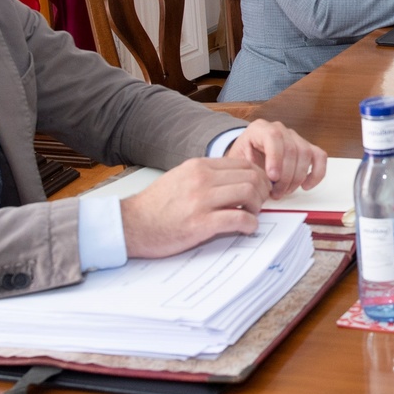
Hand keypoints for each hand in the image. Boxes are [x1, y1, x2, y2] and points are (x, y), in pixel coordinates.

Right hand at [119, 156, 271, 257]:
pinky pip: (239, 219)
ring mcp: (201, 201)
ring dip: (257, 207)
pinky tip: (247, 229)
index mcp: (198, 166)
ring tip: (252, 215)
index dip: (258, 177)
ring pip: (249, 193)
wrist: (130, 225)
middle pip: (251, 177)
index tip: (258, 189)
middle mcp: (201, 179)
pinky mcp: (201, 223)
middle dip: (262, 191)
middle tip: (259, 204)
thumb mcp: (180, 178)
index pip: (243, 164)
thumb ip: (205, 176)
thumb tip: (233, 181)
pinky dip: (250, 225)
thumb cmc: (154, 206)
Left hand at [226, 119, 327, 198]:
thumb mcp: (237, 162)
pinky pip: (319, 157)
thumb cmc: (243, 159)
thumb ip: (247, 168)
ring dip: (297, 178)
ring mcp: (295, 137)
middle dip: (286, 176)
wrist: (248, 156)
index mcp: (260, 129)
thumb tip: (259, 181)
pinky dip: (317, 173)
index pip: (273, 137)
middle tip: (276, 193)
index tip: (272, 177)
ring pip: (306, 154)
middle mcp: (280, 129)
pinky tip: (306, 186)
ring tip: (285, 191)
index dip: (275, 157)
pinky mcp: (307, 148)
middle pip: (292, 149)